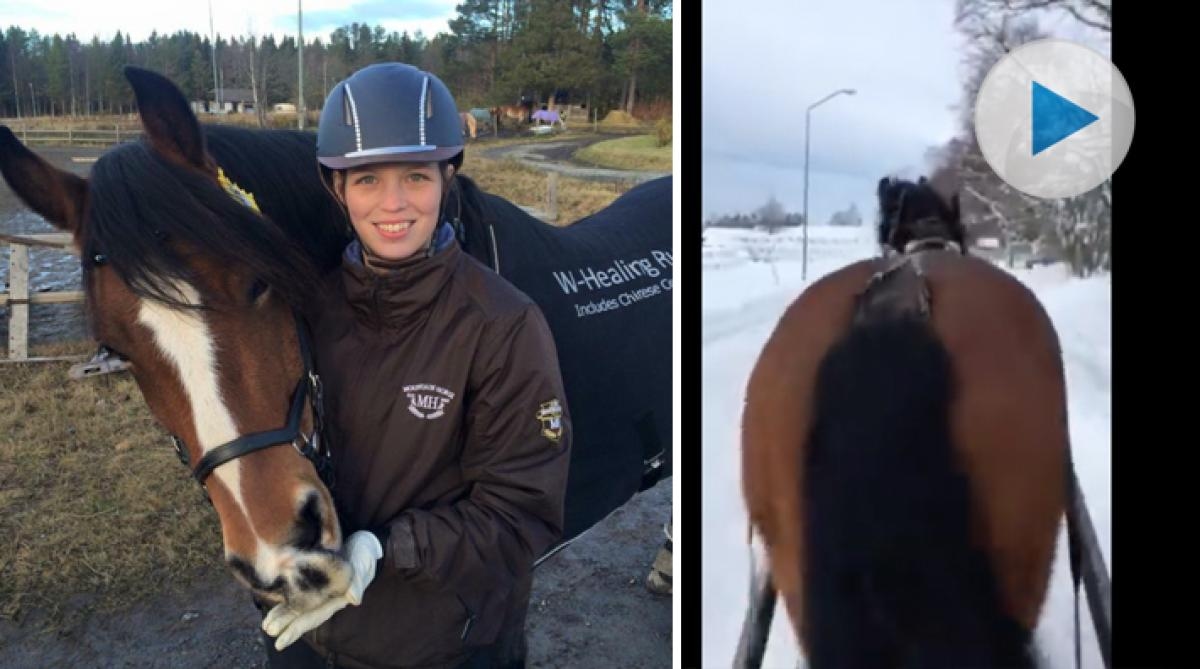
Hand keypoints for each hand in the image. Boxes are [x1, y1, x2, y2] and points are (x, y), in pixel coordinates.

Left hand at [261, 530, 383, 650]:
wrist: (360, 539)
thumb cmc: (363, 552)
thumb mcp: (363, 561)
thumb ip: (359, 580)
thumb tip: (353, 599)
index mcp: (337, 597)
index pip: (316, 616)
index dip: (298, 627)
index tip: (281, 641)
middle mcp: (325, 598)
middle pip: (303, 615)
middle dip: (286, 624)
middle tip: (269, 630)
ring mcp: (317, 591)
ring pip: (296, 607)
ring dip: (281, 616)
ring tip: (266, 626)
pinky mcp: (311, 581)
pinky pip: (294, 594)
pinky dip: (282, 601)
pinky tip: (270, 610)